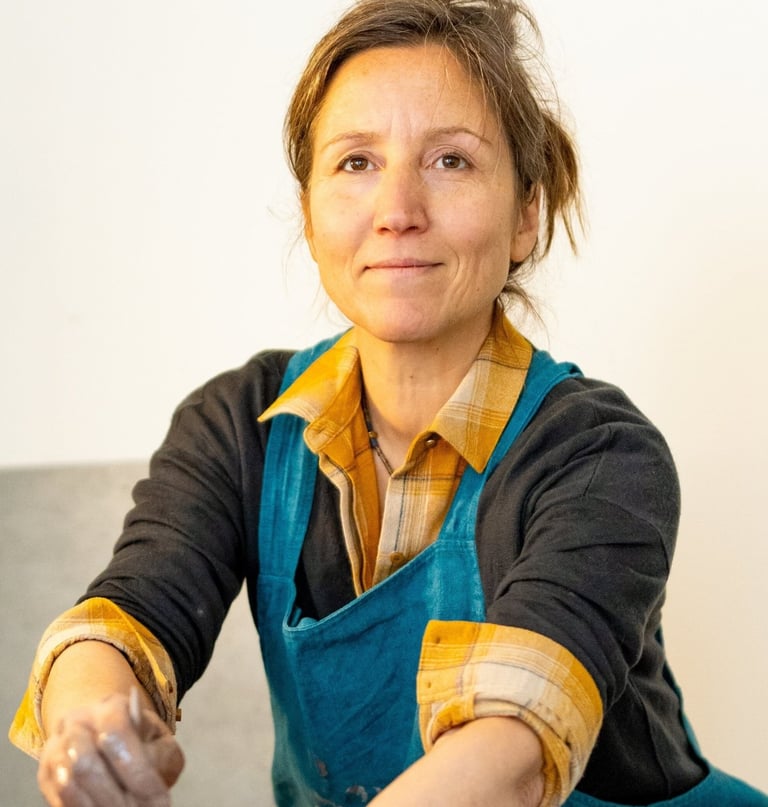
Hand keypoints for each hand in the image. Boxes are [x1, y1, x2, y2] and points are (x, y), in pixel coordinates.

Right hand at [37, 689, 183, 806]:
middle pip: (85, 764)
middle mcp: (76, 722)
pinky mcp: (45, 775)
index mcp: (111, 707)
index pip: (116, 734)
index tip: (158, 799)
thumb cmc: (141, 740)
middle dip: (117, 798)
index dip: (137, 772)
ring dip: (100, 806)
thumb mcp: (159, 741)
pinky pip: (60, 800)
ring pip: (67, 785)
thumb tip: (148, 774)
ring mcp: (56, 747)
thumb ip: (158, 753)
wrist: (107, 736)